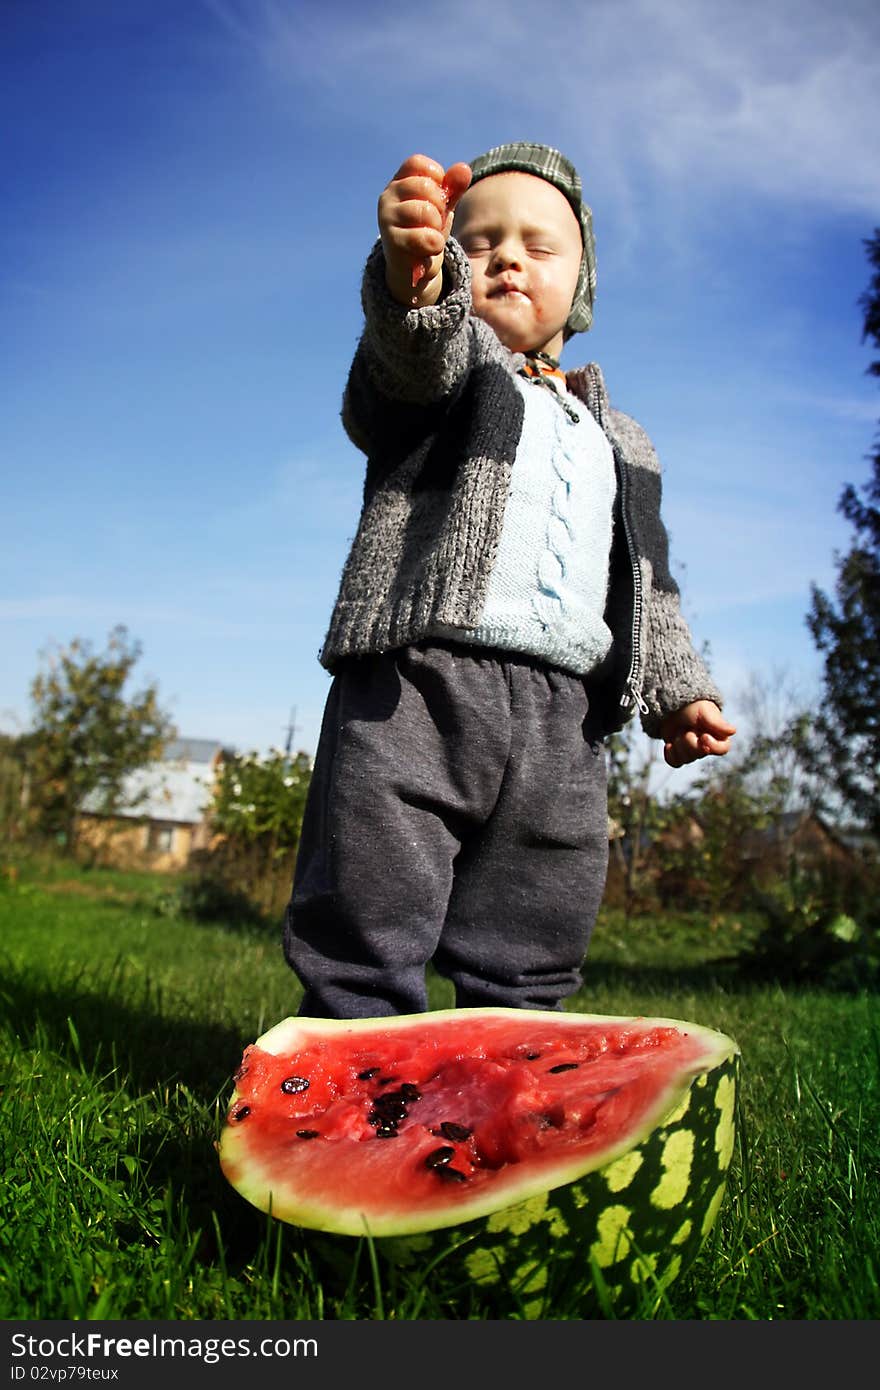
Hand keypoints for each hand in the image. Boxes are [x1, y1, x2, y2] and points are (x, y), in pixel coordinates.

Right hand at [378, 154, 471, 306]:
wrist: (413, 268)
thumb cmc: (426, 230)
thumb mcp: (442, 206)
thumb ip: (453, 187)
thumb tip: (464, 169)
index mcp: (399, 183)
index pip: (417, 163)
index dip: (437, 178)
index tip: (437, 197)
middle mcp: (387, 197)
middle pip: (426, 186)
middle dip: (440, 205)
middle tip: (435, 221)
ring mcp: (387, 219)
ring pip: (425, 211)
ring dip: (437, 226)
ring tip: (432, 235)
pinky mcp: (392, 241)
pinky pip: (423, 237)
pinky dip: (434, 244)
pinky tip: (429, 248)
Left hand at [660, 700, 736, 767]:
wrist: (671, 704)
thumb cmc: (691, 705)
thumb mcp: (704, 711)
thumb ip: (717, 722)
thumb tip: (732, 731)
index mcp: (717, 734)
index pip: (723, 749)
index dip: (713, 746)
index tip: (703, 736)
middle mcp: (706, 744)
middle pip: (700, 754)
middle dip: (690, 741)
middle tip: (686, 728)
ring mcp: (692, 750)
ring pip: (687, 759)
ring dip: (679, 744)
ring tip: (678, 731)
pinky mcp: (678, 752)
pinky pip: (676, 763)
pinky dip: (670, 755)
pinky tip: (669, 744)